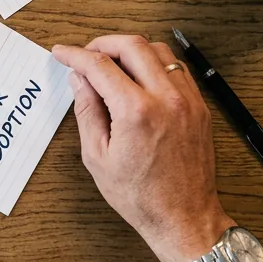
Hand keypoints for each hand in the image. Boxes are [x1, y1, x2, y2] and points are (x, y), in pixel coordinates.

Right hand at [51, 35, 233, 261]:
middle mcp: (165, 99)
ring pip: (159, 50)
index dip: (76, 55)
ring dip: (131, 50)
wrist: (184, 217)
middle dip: (103, 43)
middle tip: (86, 54)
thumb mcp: (97, 156)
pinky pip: (177, 69)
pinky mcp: (200, 107)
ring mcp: (187, 101)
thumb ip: (87, 111)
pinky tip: (139, 78)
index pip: (100, 66)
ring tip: (112, 64)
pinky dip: (154, 64)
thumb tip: (79, 79)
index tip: (62, 53)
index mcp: (136, 112)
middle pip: (132, 46)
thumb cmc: (140, 196)